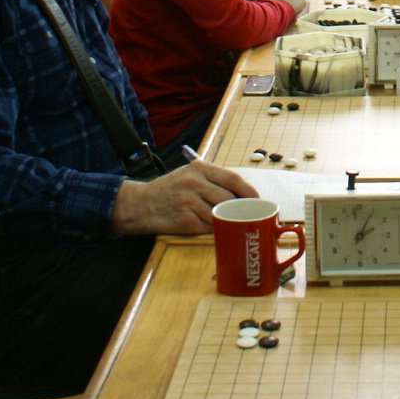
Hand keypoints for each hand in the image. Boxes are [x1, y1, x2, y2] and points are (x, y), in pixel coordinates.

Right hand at [112, 161, 253, 235]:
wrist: (141, 204)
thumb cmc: (170, 189)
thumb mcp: (190, 174)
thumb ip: (213, 180)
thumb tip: (243, 194)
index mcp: (199, 168)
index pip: (233, 179)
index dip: (249, 191)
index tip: (258, 200)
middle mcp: (195, 183)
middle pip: (229, 199)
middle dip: (239, 209)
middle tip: (246, 215)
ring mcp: (189, 202)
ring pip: (220, 215)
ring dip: (225, 221)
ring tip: (226, 222)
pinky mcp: (185, 220)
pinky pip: (209, 228)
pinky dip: (213, 230)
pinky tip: (209, 228)